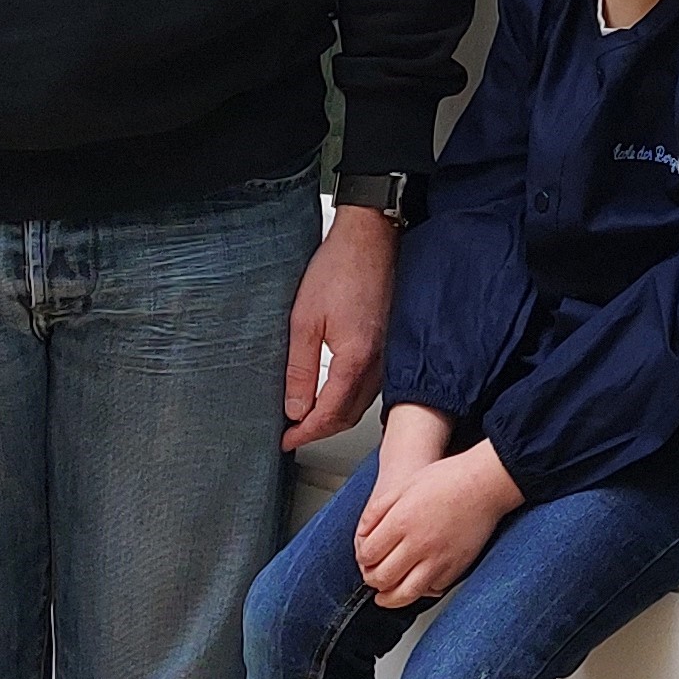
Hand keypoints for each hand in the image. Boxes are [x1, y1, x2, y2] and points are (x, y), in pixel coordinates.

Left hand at [283, 204, 396, 450]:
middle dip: (319, 430)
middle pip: (348, 416)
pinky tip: (336, 393)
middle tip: (294, 434)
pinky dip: (350, 399)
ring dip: (335, 416)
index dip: (304, 433)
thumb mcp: (304, 320)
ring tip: (309, 418)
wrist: (371, 238)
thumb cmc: (340, 268)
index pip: (328, 415)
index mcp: (356, 360)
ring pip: (361, 404)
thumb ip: (300, 369)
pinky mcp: (391, 344)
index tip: (286, 440)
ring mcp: (389, 355)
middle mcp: (378, 364)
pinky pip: (371, 386)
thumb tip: (294, 408)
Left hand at [355, 439, 520, 607]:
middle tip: (373, 578)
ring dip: (390, 598)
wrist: (484, 484)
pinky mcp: (455, 568)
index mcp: (401, 522)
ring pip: (405, 593)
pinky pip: (432, 589)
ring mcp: (438, 559)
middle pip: (382, 577)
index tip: (366, 558)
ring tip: (385, 596)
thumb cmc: (447, 480)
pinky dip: (421, 590)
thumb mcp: (403, 486)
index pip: (368, 554)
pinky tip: (416, 583)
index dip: (363, 559)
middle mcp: (418, 544)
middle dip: (373, 580)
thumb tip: (362, 534)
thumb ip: (377, 511)